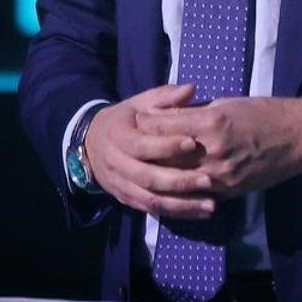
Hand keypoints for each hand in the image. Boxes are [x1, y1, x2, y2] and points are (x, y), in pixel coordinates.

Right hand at [84, 84, 218, 220]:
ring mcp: (120, 185)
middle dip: (179, 180)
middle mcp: (116, 163)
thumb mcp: (140, 103)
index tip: (192, 142)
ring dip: (182, 204)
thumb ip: (165, 97)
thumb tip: (191, 88)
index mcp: (118, 135)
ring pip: (151, 199)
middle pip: (148, 177)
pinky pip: (152, 210)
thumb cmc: (125, 120)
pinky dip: (176, 213)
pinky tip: (199, 213)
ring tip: (210, 204)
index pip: (142, 145)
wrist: (91, 144)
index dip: (166, 145)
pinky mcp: (127, 200)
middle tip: (209, 180)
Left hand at [133, 96, 301, 199]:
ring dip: (160, 172)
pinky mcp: (229, 191)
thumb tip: (168, 116)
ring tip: (143, 165)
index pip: (165, 125)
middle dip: (147, 149)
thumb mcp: (226, 103)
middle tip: (129, 145)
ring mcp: (220, 176)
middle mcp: (212, 152)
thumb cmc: (262, 112)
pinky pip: (197, 191)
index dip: (147, 122)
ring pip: (178, 177)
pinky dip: (182, 187)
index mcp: (211, 123)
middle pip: (166, 154)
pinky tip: (168, 183)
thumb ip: (196, 113)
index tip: (134, 119)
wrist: (297, 138)